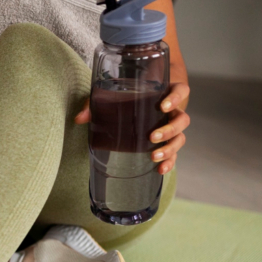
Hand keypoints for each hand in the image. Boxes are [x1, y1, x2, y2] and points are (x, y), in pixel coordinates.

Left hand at [74, 81, 190, 174]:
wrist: (139, 104)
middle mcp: (173, 112)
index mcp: (165, 94)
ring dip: (170, 148)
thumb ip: (96, 104)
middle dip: (169, 129)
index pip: (181, 91)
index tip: (163, 106)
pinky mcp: (166, 143)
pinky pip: (174, 153)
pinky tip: (160, 169)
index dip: (176, 98)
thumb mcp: (113, 96)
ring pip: (180, 138)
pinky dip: (169, 162)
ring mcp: (171, 128)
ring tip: (154, 156)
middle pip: (182, 119)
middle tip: (151, 137)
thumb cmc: (128, 97)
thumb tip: (79, 119)